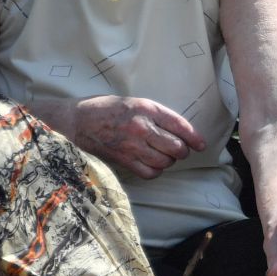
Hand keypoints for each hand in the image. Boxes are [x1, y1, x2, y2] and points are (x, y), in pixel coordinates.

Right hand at [70, 95, 204, 178]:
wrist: (75, 120)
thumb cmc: (107, 109)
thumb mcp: (134, 103)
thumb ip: (157, 115)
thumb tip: (182, 132)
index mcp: (146, 109)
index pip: (180, 125)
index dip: (195, 138)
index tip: (201, 145)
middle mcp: (141, 126)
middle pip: (176, 147)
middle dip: (182, 151)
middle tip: (177, 150)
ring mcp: (131, 145)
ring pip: (165, 162)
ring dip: (168, 161)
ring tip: (162, 155)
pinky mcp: (122, 159)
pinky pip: (150, 172)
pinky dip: (155, 171)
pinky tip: (151, 164)